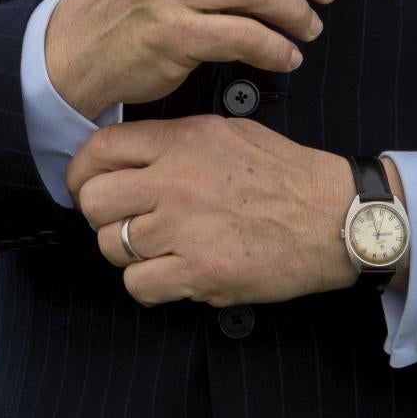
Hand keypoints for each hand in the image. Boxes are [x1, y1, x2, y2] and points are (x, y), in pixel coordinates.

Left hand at [68, 116, 360, 305]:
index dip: (82, 173)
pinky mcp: (200, 272)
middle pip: (94, 202)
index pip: (99, 150)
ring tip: (157, 250)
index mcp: (181, 141)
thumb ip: (175, 140)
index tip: (88, 187)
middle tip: (122, 222)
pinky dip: (148, 284)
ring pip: (112, 246)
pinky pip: (138, 285)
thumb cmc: (286, 174)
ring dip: (127, 253)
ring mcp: (185, 229)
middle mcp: (175, 181)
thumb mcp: (227, 132)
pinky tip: (172, 274)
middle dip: (100, 216)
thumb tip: (130, 154)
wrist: (335, 217)